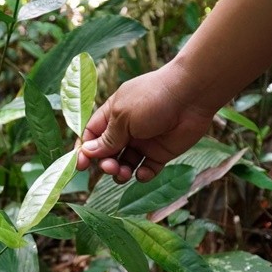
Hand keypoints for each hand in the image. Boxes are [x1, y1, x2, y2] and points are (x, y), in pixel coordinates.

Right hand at [76, 66, 214, 182]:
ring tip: (124, 172)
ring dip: (120, 172)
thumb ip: (107, 138)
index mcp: (112, 115)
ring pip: (124, 164)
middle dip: (104, 163)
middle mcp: (126, 130)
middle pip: (106, 154)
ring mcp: (143, 142)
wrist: (191, 95)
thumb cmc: (153, 98)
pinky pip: (146, 170)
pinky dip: (141, 175)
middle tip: (110, 167)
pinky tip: (142, 172)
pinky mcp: (160, 153)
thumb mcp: (123, 117)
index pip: (91, 136)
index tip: (80, 165)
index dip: (84, 151)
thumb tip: (87, 152)